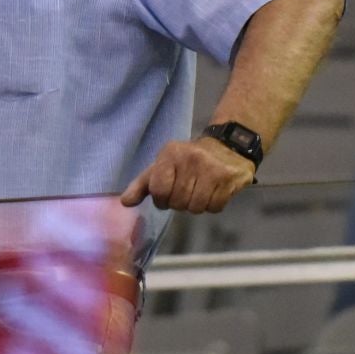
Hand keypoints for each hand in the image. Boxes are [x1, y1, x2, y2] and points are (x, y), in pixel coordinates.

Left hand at [119, 137, 255, 213]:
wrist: (228, 146)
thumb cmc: (188, 159)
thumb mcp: (163, 165)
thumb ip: (143, 184)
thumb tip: (125, 202)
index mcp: (171, 154)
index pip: (159, 190)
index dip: (161, 199)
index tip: (167, 194)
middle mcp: (191, 159)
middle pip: (178, 202)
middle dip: (180, 203)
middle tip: (186, 191)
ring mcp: (212, 168)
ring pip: (196, 207)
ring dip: (196, 205)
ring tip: (199, 191)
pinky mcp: (229, 178)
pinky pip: (214, 208)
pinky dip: (212, 206)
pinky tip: (213, 192)